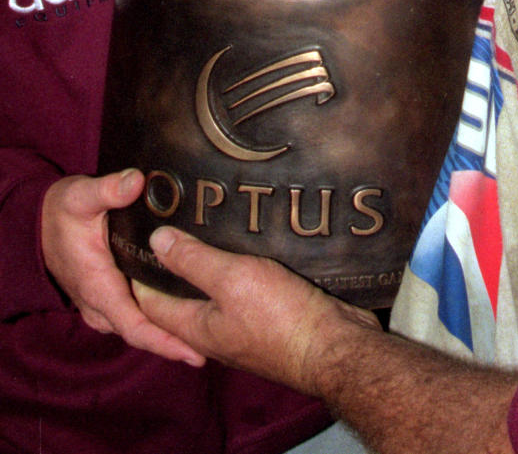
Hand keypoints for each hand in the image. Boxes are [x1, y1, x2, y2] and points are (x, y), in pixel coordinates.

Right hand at [41, 170, 204, 365]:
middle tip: (213, 346)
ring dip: (166, 333)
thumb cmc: (62, 213)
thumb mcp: (81, 197)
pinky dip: (155, 322)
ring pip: (138, 327)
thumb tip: (136, 181)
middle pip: (142, 333)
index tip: (193, 353)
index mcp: (98, 287)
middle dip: (175, 342)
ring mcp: (102, 305)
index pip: (135, 326)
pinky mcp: (106, 298)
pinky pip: (132, 317)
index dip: (165, 342)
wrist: (38, 225)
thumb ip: (108, 190)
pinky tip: (181, 314)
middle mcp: (100, 304)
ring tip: (204, 336)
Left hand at [134, 227, 379, 390]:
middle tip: (172, 220)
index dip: (139, 269)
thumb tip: (155, 240)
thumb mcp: (232, 280)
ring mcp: (243, 325)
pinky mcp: (270, 315)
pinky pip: (245, 289)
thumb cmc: (279, 316)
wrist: (334, 345)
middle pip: (182, 296)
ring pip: (215, 291)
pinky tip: (248, 243)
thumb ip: (194, 261)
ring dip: (208, 263)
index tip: (135, 233)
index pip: (149, 301)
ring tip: (208, 222)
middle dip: (174, 263)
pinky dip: (239, 266)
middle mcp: (214, 329)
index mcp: (196, 326)